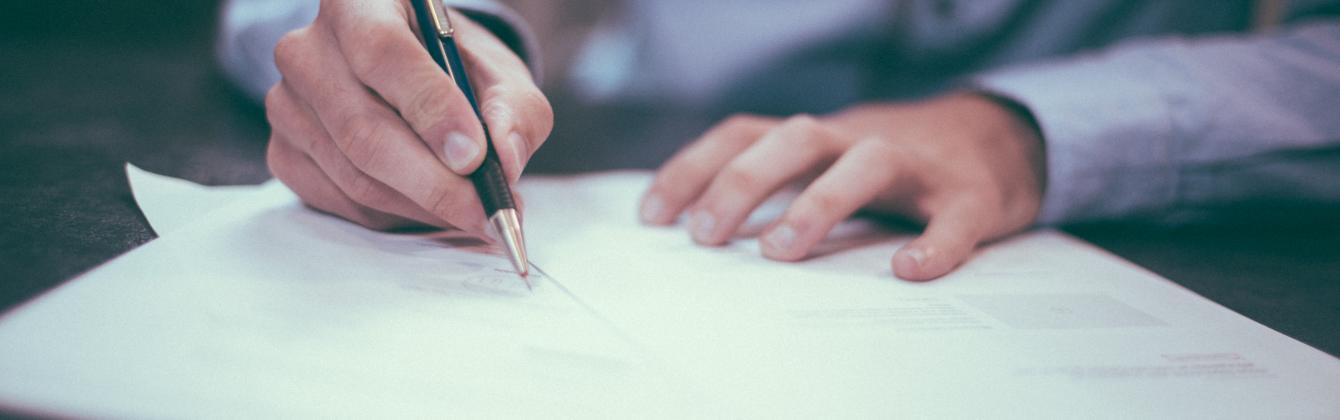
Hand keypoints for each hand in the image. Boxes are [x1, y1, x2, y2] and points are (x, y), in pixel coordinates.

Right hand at [266, 0, 551, 232]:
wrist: (414, 81)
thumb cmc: (458, 70)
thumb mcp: (500, 75)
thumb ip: (514, 111)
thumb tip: (504, 160)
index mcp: (360, 4)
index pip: (384, 52)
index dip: (430, 109)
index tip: (474, 156)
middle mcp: (308, 49)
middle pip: (364, 129)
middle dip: (434, 182)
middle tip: (486, 211)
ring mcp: (287, 103)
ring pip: (355, 175)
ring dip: (422, 206)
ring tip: (472, 212)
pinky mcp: (284, 152)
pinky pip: (341, 201)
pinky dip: (395, 216)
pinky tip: (429, 207)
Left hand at [640, 93, 1045, 279]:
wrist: (998, 141)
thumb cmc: (892, 166)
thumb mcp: (826, 164)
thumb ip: (775, 187)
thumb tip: (700, 233)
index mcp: (818, 138)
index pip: (744, 135)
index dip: (694, 168)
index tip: (653, 216)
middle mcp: (859, 140)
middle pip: (795, 139)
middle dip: (743, 182)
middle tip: (705, 236)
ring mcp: (917, 165)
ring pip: (866, 163)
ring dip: (819, 202)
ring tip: (780, 251)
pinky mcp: (971, 196)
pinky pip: (954, 218)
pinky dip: (935, 244)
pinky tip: (910, 270)